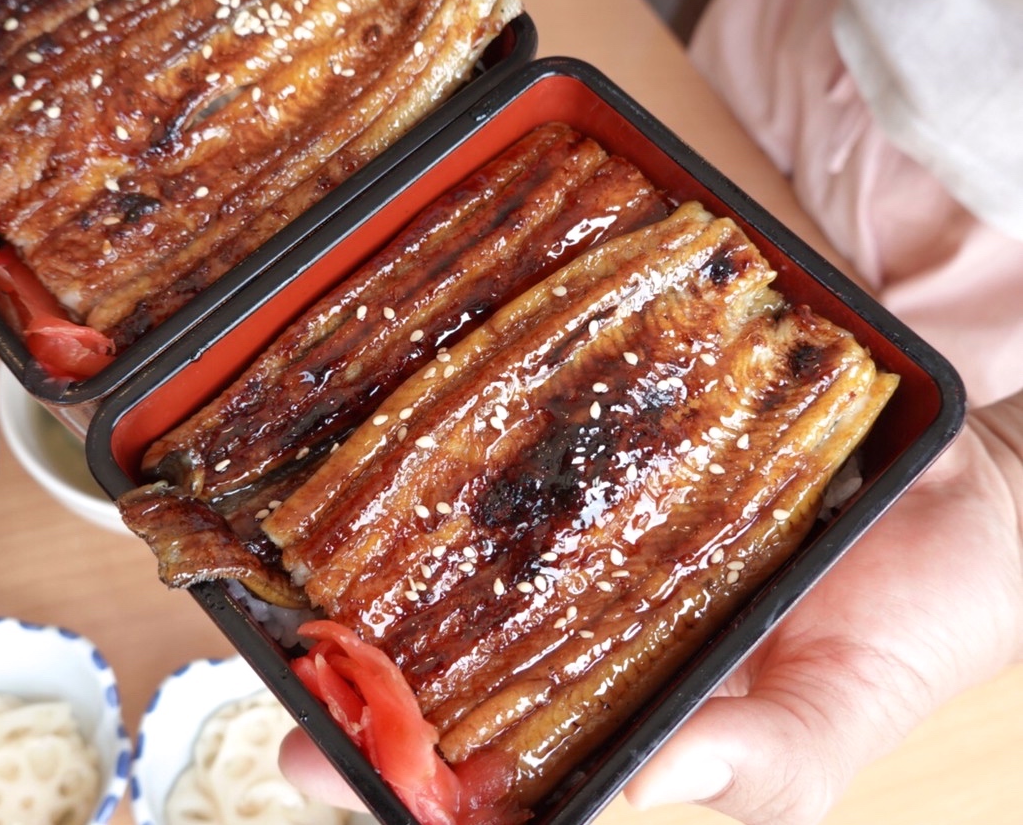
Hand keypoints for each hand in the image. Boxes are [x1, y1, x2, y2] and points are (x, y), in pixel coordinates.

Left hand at [279, 393, 1022, 823]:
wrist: (974, 490)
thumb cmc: (925, 615)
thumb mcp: (847, 711)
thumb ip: (761, 763)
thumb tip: (653, 782)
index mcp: (635, 720)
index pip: (495, 780)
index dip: (400, 783)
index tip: (317, 765)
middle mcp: (594, 638)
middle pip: (451, 670)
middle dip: (362, 675)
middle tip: (281, 654)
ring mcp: (593, 549)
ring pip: (470, 573)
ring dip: (390, 572)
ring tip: (303, 559)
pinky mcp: (609, 467)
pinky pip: (526, 473)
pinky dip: (467, 470)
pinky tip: (409, 450)